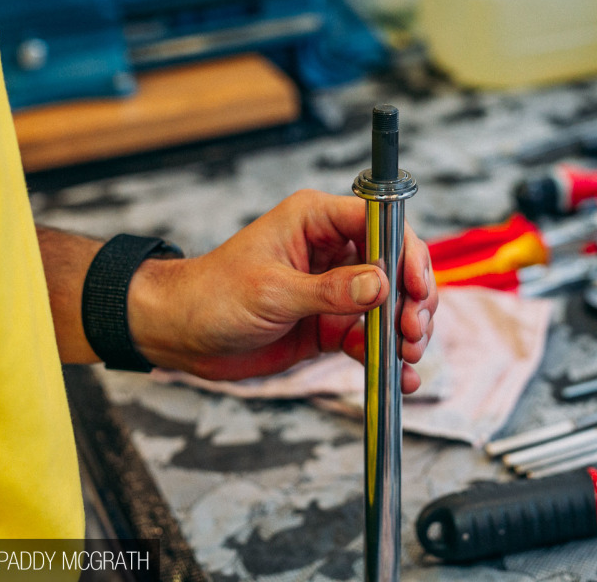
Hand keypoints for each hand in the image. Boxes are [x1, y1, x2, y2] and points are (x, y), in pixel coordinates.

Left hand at [127, 190, 437, 392]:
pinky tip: (399, 377)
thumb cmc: (212, 295)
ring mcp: (334, 288)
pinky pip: (369, 337)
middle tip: (412, 332)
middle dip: (412, 298)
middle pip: (394, 264)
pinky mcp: (330, 324)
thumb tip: (381, 284)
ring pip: (389, 304)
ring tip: (408, 356)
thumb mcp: (272, 291)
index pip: (380, 222)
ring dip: (405, 330)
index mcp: (316, 220)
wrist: (181, 335)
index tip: (416, 287)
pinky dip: (386, 357)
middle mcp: (332, 249)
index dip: (406, 252)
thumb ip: (329, 290)